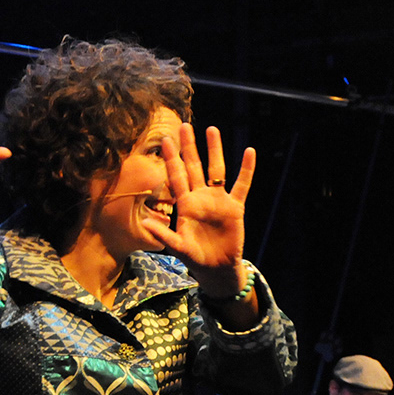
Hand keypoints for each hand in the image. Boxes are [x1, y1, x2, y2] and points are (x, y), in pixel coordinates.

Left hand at [152, 123, 256, 288]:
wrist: (216, 268)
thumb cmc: (194, 258)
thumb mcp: (177, 247)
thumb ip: (163, 235)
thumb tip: (144, 222)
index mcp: (185, 205)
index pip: (175, 176)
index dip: (170, 159)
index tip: (165, 140)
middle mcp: (200, 198)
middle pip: (194, 166)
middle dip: (189, 147)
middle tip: (184, 126)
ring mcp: (218, 200)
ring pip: (217, 170)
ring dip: (215, 150)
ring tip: (212, 129)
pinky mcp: (235, 207)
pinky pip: (241, 185)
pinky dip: (246, 169)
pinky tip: (249, 152)